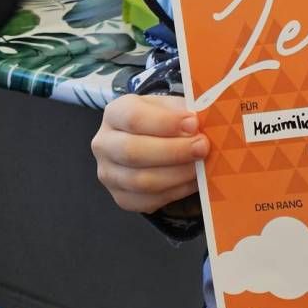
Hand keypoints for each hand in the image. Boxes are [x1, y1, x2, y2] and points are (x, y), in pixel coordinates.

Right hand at [91, 93, 207, 213]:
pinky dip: (176, 192)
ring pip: (141, 181)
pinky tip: (193, 181)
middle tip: (202, 147)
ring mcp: (109, 174)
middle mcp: (104, 144)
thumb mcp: (170, 107)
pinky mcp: (121, 197)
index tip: (194, 124)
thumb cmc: (162, 121)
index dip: (166, 123)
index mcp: (115, 114)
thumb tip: (198, 127)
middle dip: (174, 152)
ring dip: (177, 175)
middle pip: (133, 152)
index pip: (134, 118)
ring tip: (201, 166)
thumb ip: (183, 113)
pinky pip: (149, 200)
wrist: (149, 140)